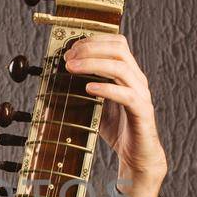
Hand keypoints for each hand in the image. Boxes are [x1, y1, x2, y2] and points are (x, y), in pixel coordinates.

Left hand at [62, 32, 167, 196]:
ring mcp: (141, 94)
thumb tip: (55, 81)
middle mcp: (137, 79)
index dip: (93, 40)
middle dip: (91, 48)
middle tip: (68, 58)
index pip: (117, 43)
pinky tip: (89, 88)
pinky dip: (106, 88)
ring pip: (122, 68)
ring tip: (73, 68)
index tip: (71, 48)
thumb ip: (82, 90)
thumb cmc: (117, 129)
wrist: (138, 155)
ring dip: (94, 64)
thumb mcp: (95, 104)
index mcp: (128, 73)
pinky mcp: (141, 112)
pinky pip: (126, 95)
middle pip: (119, 49)